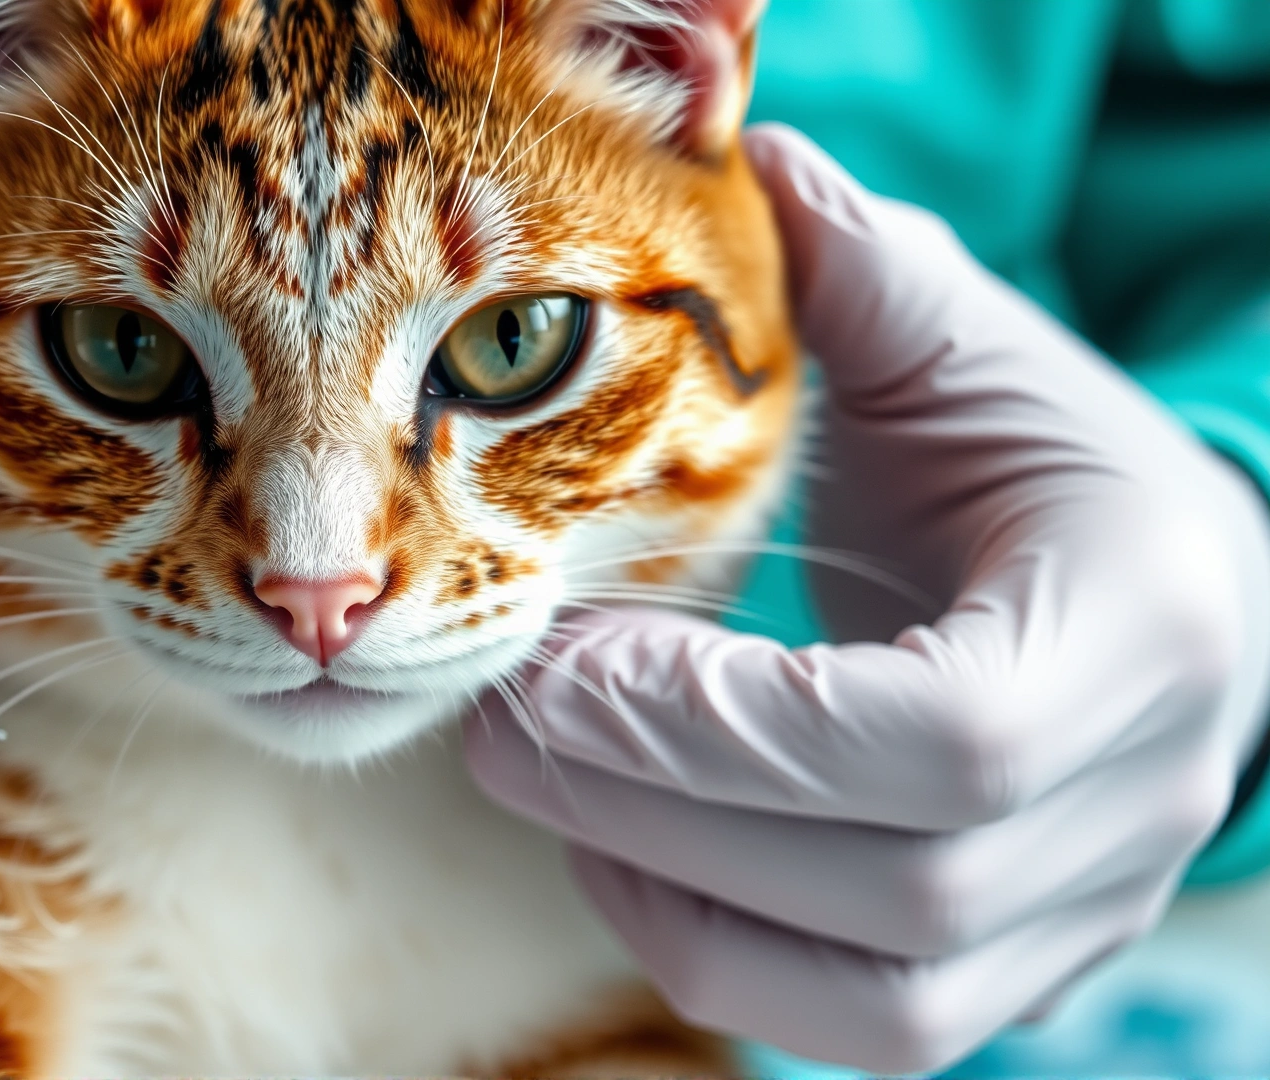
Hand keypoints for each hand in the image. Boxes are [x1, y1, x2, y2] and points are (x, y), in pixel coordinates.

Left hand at [465, 124, 1269, 1071]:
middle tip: (503, 712)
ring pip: (881, 1004)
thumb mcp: (983, 363)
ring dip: (668, 896)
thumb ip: (878, 285)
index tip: (568, 658)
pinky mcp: (1022, 973)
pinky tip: (616, 848)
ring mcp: (1091, 911)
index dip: (730, 723)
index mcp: (1147, 629)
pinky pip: (868, 1027)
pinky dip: (714, 952)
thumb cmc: (1052, 472)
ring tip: (543, 779)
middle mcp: (1142, 801)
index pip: (949, 740)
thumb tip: (763, 169)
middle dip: (657, 804)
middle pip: (898, 886)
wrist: (1167, 603)